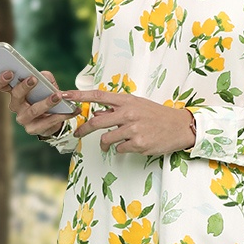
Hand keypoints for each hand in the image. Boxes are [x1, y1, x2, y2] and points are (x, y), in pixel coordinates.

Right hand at [0, 68, 71, 137]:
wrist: (55, 118)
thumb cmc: (46, 97)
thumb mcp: (47, 85)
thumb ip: (46, 78)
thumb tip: (44, 76)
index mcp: (15, 91)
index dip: (1, 79)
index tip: (9, 72)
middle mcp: (16, 105)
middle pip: (16, 95)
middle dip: (24, 87)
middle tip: (34, 79)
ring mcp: (23, 118)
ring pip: (32, 110)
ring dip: (46, 102)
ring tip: (58, 96)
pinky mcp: (33, 129)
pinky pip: (46, 123)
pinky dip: (60, 116)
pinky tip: (70, 111)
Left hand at [63, 90, 196, 155]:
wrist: (179, 127)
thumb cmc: (157, 116)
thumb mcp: (137, 106)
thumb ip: (117, 109)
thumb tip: (97, 115)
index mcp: (127, 101)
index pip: (98, 96)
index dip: (79, 96)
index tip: (64, 95)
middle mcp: (128, 113)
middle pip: (97, 122)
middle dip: (83, 130)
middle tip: (77, 134)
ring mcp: (133, 129)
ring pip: (107, 139)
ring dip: (106, 144)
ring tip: (111, 144)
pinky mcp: (138, 144)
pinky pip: (119, 149)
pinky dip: (121, 149)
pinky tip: (132, 145)